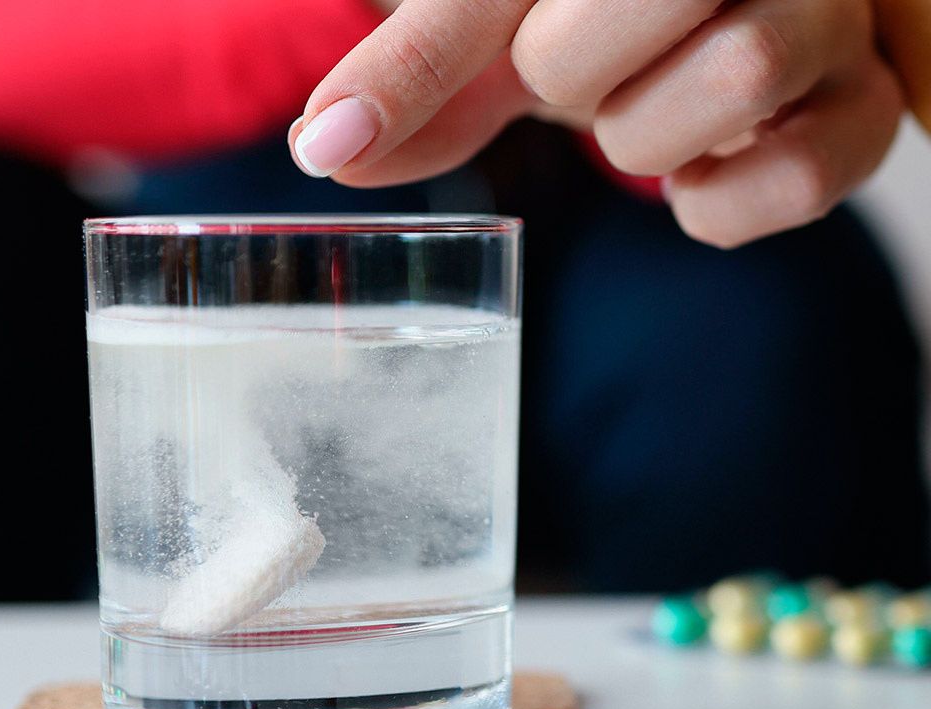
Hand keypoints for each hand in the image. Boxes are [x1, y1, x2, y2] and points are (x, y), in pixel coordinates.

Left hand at [289, 0, 902, 247]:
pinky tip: (693, 171)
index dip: (420, 63)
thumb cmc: (582, 8)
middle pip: (640, 4)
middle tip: (569, 67)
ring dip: (647, 133)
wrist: (694, 15)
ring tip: (641, 113)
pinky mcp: (865, 107)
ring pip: (742, 70)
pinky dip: (720, 204)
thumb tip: (328, 150)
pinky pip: (803, 174)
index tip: (336, 141)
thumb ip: (419, 73)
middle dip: (570, 72)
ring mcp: (829, 14)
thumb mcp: (494, 25)